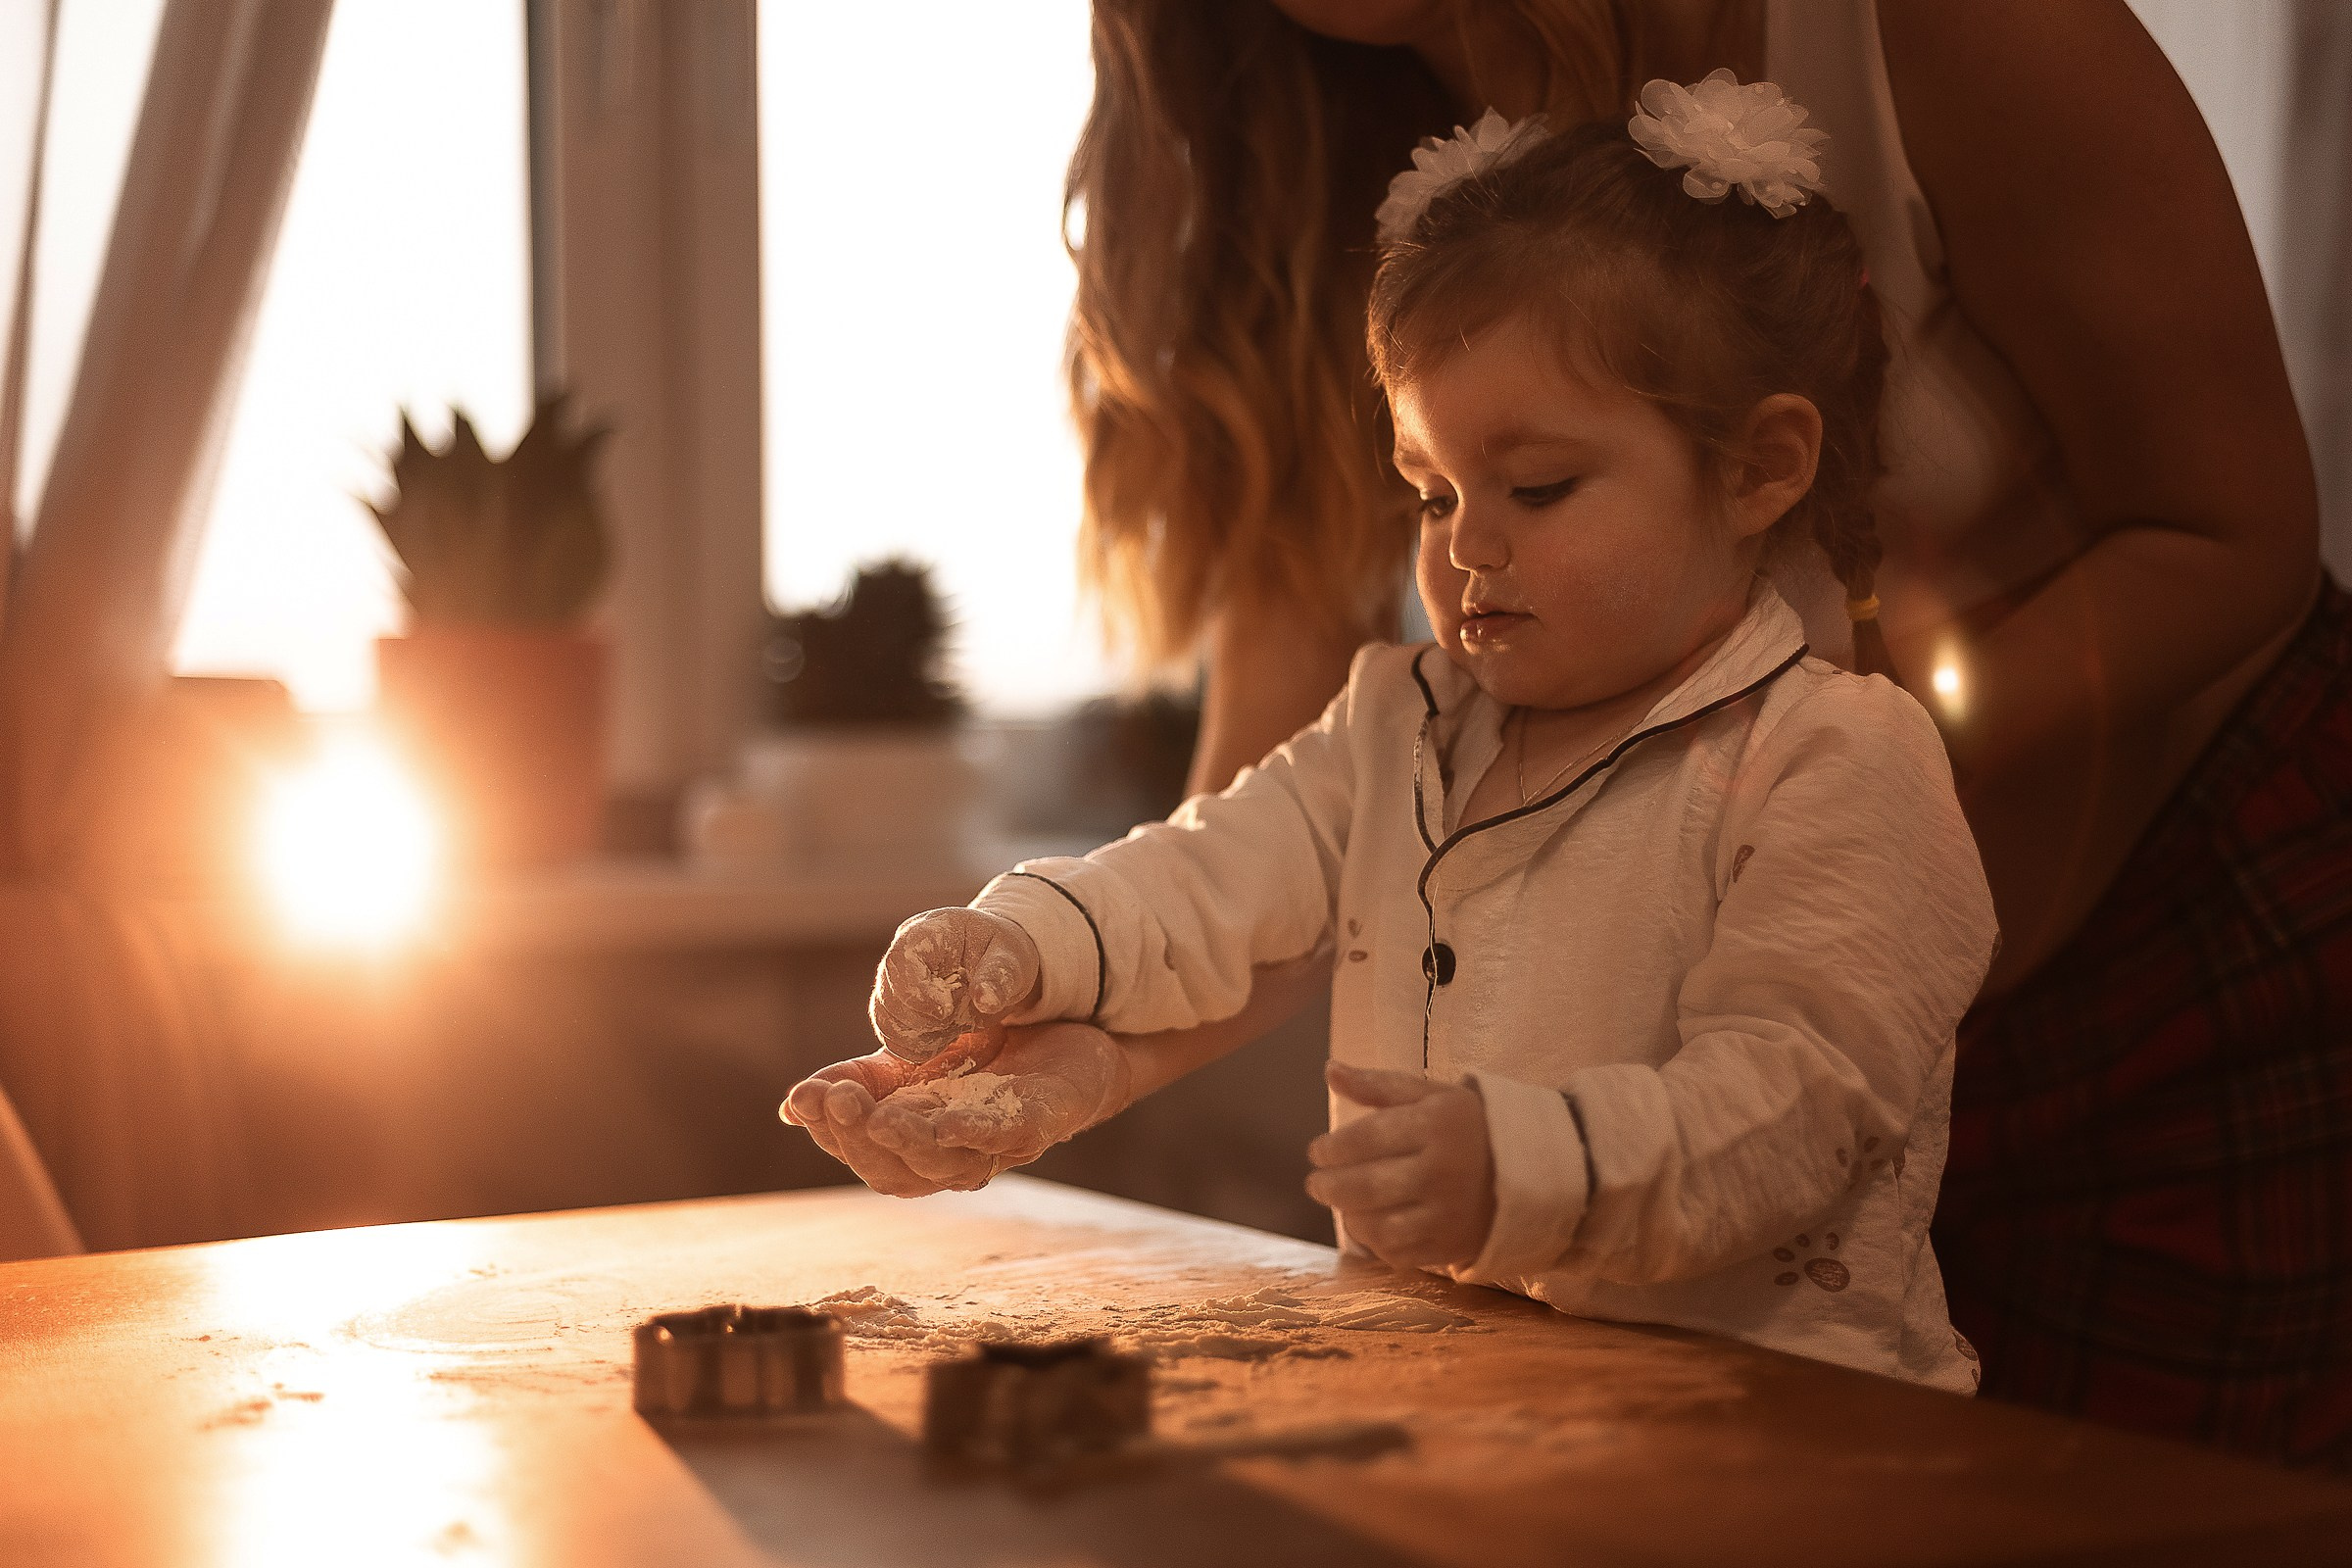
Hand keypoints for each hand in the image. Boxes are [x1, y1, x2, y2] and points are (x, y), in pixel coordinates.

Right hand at [781, 1022, 1128, 1197]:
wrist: (1061, 1029)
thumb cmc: (980, 1056)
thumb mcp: (906, 1062)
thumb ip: (856, 1082)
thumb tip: (793, 1107)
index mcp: (910, 1140)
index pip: (858, 1150)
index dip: (828, 1130)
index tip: (803, 1097)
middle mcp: (949, 1155)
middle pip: (894, 1169)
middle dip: (859, 1138)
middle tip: (836, 1099)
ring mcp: (995, 1146)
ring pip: (944, 1162)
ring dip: (907, 1142)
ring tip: (877, 1117)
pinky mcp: (1039, 1125)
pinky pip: (1004, 1138)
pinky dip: (973, 1135)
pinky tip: (947, 1122)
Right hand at [870, 908, 1040, 1063]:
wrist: (995, 963)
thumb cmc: (1002, 952)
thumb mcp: (1013, 958)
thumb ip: (1000, 976)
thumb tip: (985, 1000)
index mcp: (927, 931)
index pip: (899, 962)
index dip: (916, 992)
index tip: (946, 1011)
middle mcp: (902, 955)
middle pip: (889, 997)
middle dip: (924, 1020)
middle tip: (958, 1015)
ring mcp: (894, 983)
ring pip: (886, 1021)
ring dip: (922, 1035)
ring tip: (955, 1023)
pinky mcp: (897, 1009)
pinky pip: (893, 1038)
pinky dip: (919, 1046)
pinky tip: (944, 1035)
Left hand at [1305, 1061, 1495, 1269]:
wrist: (1527, 1173)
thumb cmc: (1468, 1128)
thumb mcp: (1432, 1096)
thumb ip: (1379, 1085)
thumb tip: (1331, 1070)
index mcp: (1438, 1125)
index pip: (1366, 1138)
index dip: (1332, 1147)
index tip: (1317, 1151)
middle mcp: (1444, 1171)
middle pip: (1364, 1186)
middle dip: (1328, 1186)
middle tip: (1315, 1183)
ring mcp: (1448, 1214)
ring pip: (1376, 1225)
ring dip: (1348, 1215)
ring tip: (1343, 1202)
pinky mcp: (1449, 1247)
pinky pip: (1395, 1252)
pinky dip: (1373, 1241)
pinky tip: (1370, 1223)